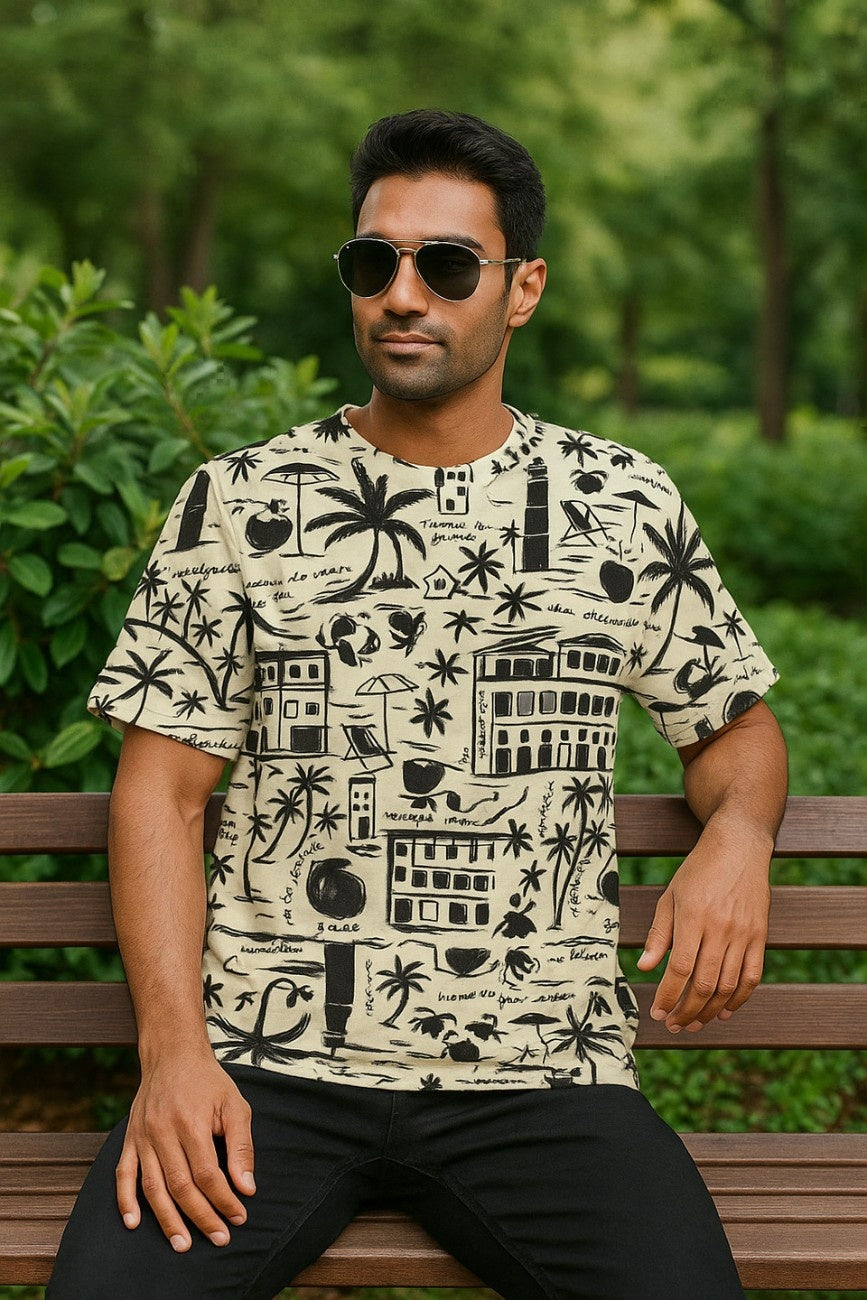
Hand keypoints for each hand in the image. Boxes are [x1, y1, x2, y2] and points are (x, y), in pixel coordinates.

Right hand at [116, 1050, 254, 1251]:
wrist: (173, 1055)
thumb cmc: (208, 1082)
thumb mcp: (234, 1105)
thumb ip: (241, 1146)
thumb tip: (247, 1187)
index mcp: (191, 1123)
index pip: (208, 1174)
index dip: (224, 1200)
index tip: (238, 1217)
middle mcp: (163, 1132)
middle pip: (181, 1186)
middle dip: (201, 1217)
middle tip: (219, 1238)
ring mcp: (143, 1137)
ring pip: (153, 1187)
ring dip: (167, 1219)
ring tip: (183, 1244)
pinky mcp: (130, 1139)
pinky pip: (123, 1175)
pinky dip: (125, 1201)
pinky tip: (134, 1223)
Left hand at [635, 826, 770, 1032]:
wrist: (739, 848)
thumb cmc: (698, 871)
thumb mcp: (670, 896)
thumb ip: (659, 934)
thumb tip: (644, 967)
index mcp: (692, 917)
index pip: (679, 968)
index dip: (668, 996)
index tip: (657, 1012)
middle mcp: (720, 928)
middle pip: (704, 983)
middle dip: (687, 1011)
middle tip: (673, 1025)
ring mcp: (744, 934)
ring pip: (728, 985)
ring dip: (710, 1011)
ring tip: (694, 1024)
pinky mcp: (761, 936)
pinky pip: (752, 977)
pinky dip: (739, 999)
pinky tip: (723, 1011)